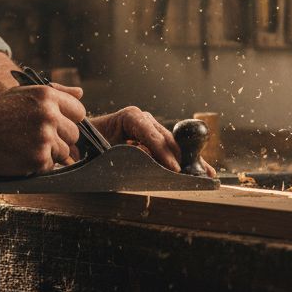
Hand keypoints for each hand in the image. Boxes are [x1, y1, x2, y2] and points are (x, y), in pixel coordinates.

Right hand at [0, 83, 85, 174]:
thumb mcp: (24, 93)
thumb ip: (56, 93)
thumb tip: (81, 93)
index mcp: (47, 96)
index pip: (79, 111)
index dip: (69, 120)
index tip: (56, 125)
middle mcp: (49, 115)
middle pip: (74, 134)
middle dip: (60, 138)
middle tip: (37, 138)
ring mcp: (44, 137)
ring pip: (65, 152)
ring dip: (50, 153)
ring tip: (27, 146)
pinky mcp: (38, 158)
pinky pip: (51, 165)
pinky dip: (39, 164)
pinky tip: (22, 155)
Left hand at [90, 107, 214, 175]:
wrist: (84, 140)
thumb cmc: (91, 144)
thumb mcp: (103, 149)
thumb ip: (123, 153)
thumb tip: (145, 157)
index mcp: (130, 117)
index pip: (151, 134)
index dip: (163, 152)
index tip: (173, 168)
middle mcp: (144, 119)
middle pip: (166, 139)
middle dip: (179, 157)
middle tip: (190, 175)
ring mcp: (152, 128)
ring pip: (174, 145)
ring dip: (190, 160)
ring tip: (206, 173)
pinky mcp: (155, 139)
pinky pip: (172, 150)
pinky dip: (186, 161)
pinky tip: (203, 170)